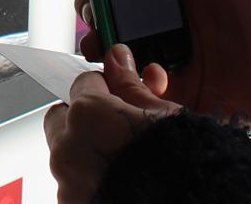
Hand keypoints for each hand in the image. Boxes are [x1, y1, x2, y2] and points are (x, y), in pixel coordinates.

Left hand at [44, 44, 179, 203]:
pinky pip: (74, 182)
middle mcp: (68, 147)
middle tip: (116, 123)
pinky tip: (119, 178)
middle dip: (84, 116)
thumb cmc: (179, 161)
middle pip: (63, 117)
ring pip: (67, 153)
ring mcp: (67, 182)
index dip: (106, 85)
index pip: (83, 82)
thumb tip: (118, 60)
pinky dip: (91, 177)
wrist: (187, 202)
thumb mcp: (161, 115)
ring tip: (124, 156)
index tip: (120, 92)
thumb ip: (130, 85)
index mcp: (86, 113)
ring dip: (88, 149)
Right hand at [76, 0, 250, 134]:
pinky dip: (137, 83)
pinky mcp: (185, 90)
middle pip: (123, 12)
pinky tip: (152, 79)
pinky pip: (145, 87)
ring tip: (105, 51)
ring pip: (126, 49)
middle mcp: (182, 16)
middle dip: (100, 14)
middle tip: (94, 21)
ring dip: (109, 49)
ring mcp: (182, 54)